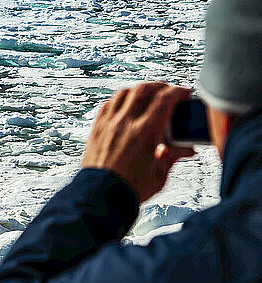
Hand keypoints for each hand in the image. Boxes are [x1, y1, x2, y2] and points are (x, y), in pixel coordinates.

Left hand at [82, 82, 194, 201]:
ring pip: (124, 93)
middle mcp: (126, 123)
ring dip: (138, 90)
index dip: (177, 92)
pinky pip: (108, 105)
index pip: (164, 100)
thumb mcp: (159, 174)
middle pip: (143, 89)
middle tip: (167, 91)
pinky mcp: (97, 128)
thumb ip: (172, 156)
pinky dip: (119, 100)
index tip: (184, 93)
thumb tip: (184, 149)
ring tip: (147, 96)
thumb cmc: (129, 188)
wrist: (101, 195)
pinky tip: (125, 106)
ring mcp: (109, 124)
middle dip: (159, 86)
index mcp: (146, 133)